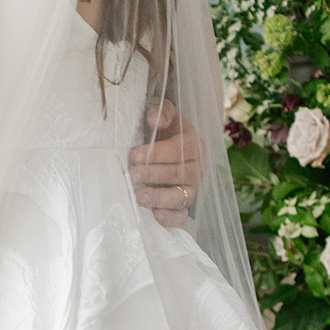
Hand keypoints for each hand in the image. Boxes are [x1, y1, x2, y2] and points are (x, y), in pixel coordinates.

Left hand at [130, 99, 208, 228]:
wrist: (163, 143)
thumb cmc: (160, 128)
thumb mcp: (161, 112)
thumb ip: (160, 111)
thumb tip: (154, 120)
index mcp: (193, 143)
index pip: (181, 150)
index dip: (157, 153)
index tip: (135, 155)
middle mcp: (197, 167)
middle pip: (179, 174)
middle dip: (154, 175)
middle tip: (132, 175)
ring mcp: (192, 188)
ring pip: (182, 197)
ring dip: (160, 198)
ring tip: (140, 197)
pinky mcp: (183, 205)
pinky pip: (181, 216)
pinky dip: (170, 218)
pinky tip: (155, 215)